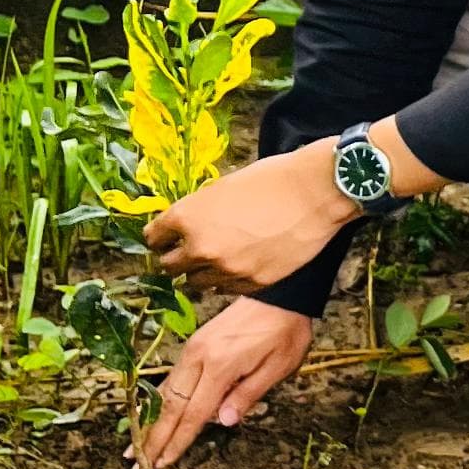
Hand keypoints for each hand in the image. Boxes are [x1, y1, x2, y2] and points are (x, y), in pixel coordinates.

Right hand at [133, 298, 317, 468]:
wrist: (280, 292)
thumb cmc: (284, 332)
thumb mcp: (278, 367)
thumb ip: (248, 395)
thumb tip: (224, 423)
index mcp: (220, 366)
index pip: (193, 414)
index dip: (177, 442)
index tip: (161, 464)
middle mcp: (199, 357)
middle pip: (170, 405)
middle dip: (153, 438)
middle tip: (136, 464)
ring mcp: (193, 349)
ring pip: (166, 391)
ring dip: (150, 420)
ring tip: (134, 446)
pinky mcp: (195, 343)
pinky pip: (172, 378)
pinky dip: (159, 400)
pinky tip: (150, 413)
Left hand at [144, 143, 353, 292]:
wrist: (314, 193)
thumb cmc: (271, 179)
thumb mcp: (222, 187)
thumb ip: (198, 211)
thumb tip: (185, 227)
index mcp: (187, 217)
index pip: (154, 239)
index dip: (160, 237)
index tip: (166, 238)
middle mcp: (200, 247)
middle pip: (168, 266)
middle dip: (175, 257)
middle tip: (186, 251)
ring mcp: (227, 269)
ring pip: (196, 282)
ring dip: (201, 270)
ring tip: (218, 257)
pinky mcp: (252, 283)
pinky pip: (226, 289)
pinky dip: (227, 279)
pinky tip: (239, 263)